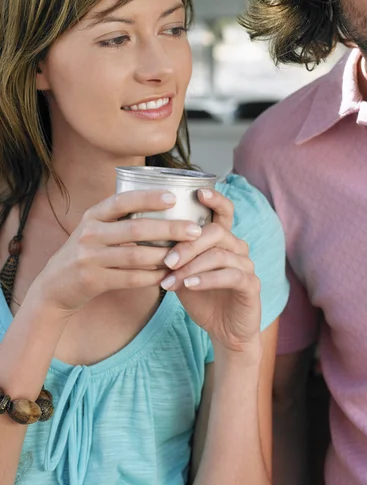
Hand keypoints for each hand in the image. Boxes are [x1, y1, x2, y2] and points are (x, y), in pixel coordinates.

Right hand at [32, 189, 202, 315]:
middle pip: (136, 228)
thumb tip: (165, 204)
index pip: (123, 201)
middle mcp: (90, 233)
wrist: (54, 286)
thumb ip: (120, 219)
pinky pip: (131, 278)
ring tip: (187, 254)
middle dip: (169, 229)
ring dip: (165, 256)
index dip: (148, 198)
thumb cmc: (87, 253)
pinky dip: (153, 277)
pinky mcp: (94, 280)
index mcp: (93, 215)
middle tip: (195, 230)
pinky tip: (169, 275)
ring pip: (136, 255)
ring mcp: (90, 257)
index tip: (174, 197)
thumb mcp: (95, 229)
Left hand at [160, 189, 261, 354]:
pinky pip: (230, 276)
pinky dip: (206, 279)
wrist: (224, 331)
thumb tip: (141, 241)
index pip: (224, 212)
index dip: (215, 199)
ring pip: (220, 255)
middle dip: (188, 244)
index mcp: (223, 240)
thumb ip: (172, 257)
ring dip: (192, 266)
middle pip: (216, 232)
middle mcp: (238, 248)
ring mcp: (247, 266)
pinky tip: (189, 286)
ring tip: (170, 279)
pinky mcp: (252, 286)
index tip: (198, 192)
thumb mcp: (182, 274)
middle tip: (166, 260)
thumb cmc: (202, 299)